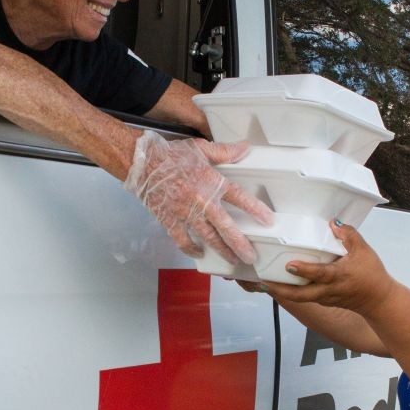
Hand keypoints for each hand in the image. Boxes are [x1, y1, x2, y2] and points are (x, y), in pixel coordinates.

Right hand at [124, 130, 274, 264]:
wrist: (142, 163)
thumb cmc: (171, 155)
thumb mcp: (201, 148)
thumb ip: (225, 152)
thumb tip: (245, 148)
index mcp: (212, 182)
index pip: (239, 198)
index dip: (255, 210)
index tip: (268, 220)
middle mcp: (201, 201)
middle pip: (225, 227)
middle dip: (239, 243)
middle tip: (251, 256)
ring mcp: (185, 213)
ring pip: (207, 237)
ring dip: (221, 250)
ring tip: (233, 260)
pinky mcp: (170, 220)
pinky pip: (182, 239)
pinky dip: (190, 249)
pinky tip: (199, 254)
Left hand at [261, 221, 397, 315]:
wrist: (378, 301)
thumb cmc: (372, 275)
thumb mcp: (364, 250)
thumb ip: (349, 235)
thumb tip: (333, 223)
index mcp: (338, 276)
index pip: (319, 274)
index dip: (304, 270)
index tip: (289, 264)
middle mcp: (328, 290)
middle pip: (300, 295)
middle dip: (281, 289)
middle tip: (263, 281)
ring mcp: (324, 298)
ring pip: (299, 298)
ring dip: (282, 292)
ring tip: (264, 282)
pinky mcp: (323, 301)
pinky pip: (304, 298)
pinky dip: (291, 292)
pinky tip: (280, 283)